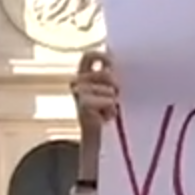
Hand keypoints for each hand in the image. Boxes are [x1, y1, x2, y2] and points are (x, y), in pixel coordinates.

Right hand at [71, 51, 117, 181]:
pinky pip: (109, 101)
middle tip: (114, 101)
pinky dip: (111, 112)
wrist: (95, 141)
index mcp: (83, 75)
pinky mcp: (83, 104)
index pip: (89, 56)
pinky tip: (104, 120)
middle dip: (116, 87)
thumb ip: (110, 74)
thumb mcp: (109, 91)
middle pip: (108, 74)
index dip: (102, 57)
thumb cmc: (104, 115)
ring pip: (111, 90)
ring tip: (107, 114)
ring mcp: (78, 92)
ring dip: (114, 103)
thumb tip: (114, 54)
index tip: (113, 65)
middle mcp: (77, 81)